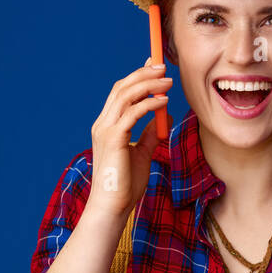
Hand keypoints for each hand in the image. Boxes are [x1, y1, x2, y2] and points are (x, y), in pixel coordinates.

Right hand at [86, 57, 170, 220]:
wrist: (112, 206)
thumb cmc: (125, 185)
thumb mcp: (143, 154)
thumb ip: (151, 134)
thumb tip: (164, 115)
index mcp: (107, 126)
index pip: (120, 93)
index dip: (137, 77)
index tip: (154, 66)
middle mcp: (103, 124)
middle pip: (122, 88)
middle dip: (143, 74)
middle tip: (163, 66)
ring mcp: (106, 130)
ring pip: (126, 95)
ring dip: (148, 84)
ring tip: (168, 80)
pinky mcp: (114, 138)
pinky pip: (133, 112)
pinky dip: (149, 103)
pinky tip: (163, 100)